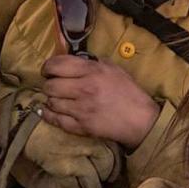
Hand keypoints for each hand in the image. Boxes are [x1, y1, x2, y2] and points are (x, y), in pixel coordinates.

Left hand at [40, 55, 159, 149]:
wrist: (140, 119)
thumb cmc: (129, 92)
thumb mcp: (114, 69)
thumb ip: (93, 63)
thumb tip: (75, 61)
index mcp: (92, 71)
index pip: (57, 65)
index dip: (48, 66)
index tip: (48, 70)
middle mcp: (83, 88)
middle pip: (50, 85)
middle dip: (48, 84)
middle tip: (53, 85)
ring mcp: (81, 109)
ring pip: (51, 102)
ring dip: (51, 99)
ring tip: (56, 98)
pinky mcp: (81, 126)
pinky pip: (56, 120)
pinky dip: (48, 115)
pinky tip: (48, 111)